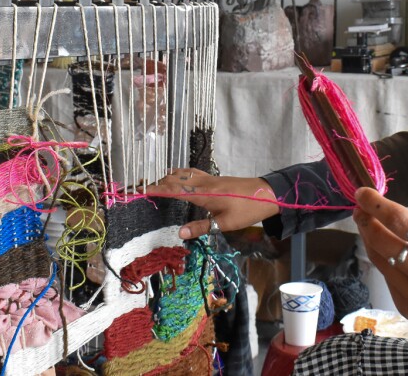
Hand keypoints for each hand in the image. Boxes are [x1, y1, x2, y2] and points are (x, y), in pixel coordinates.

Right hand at [144, 168, 280, 238]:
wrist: (267, 194)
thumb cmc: (247, 210)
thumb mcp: (225, 223)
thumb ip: (201, 227)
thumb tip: (179, 233)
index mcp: (203, 194)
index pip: (174, 190)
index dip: (156, 190)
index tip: (140, 190)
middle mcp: (203, 183)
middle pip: (175, 179)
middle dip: (157, 182)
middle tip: (140, 186)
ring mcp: (210, 179)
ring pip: (183, 174)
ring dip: (167, 177)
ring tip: (155, 182)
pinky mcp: (215, 179)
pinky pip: (192, 173)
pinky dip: (180, 174)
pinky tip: (179, 177)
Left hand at [354, 187, 407, 348]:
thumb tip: (390, 214)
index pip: (402, 224)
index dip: (377, 205)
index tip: (363, 193)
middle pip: (382, 242)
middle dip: (366, 221)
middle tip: (360, 208)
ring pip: (378, 260)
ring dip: (369, 239)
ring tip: (368, 224)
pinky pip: (388, 277)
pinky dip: (385, 261)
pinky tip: (389, 251)